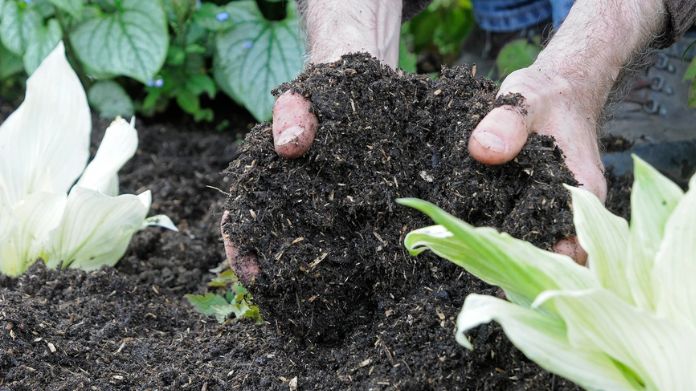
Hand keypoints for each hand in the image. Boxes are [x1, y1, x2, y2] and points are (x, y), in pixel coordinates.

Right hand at [221, 0, 402, 281]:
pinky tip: (352, 275)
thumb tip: (289, 145)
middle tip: (288, 301)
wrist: (357, 91)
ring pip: (302, 247)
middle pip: (269, 244)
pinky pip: (338, 237)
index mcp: (263, 181)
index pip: (239, 221)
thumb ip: (293, 114)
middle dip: (273, 274)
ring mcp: (316, 208)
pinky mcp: (347, 210)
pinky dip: (338, 258)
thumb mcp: (303, 98)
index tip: (251, 271)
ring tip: (320, 301)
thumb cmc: (320, 95)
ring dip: (304, 274)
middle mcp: (286, 201)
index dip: (239, 249)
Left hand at [468, 67, 606, 262]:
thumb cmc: (547, 94)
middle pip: (554, 255)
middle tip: (478, 265)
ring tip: (470, 256)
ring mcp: (556, 207)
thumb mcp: (525, 99)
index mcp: (582, 190)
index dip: (545, 263)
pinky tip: (473, 236)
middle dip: (521, 265)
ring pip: (538, 245)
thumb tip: (483, 150)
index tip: (506, 264)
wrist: (555, 88)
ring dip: (510, 253)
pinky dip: (504, 234)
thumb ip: (506, 123)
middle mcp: (574, 207)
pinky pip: (525, 228)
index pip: (574, 247)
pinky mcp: (537, 202)